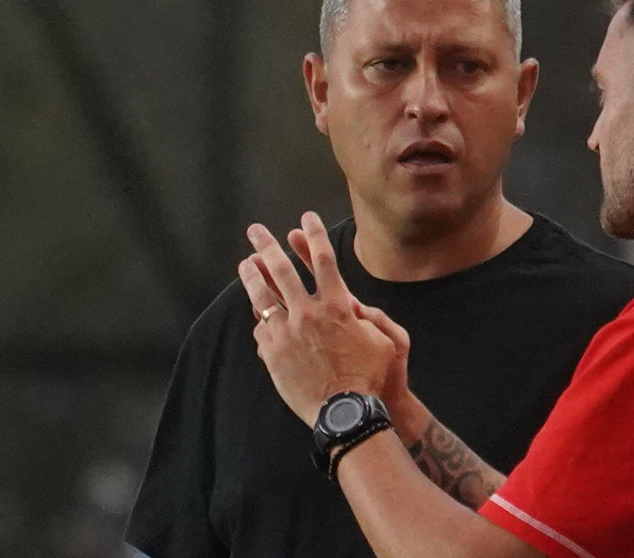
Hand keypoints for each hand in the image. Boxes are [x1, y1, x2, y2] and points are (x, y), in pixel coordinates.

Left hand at [238, 211, 400, 426]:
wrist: (348, 414)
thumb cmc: (374, 378)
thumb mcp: (388, 339)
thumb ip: (370, 316)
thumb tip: (352, 306)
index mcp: (337, 306)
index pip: (323, 260)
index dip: (314, 236)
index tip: (305, 218)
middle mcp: (308, 314)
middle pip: (282, 271)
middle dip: (267, 246)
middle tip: (255, 230)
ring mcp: (286, 334)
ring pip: (264, 298)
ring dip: (253, 277)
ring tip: (245, 264)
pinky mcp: (273, 355)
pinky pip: (262, 331)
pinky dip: (262, 321)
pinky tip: (260, 316)